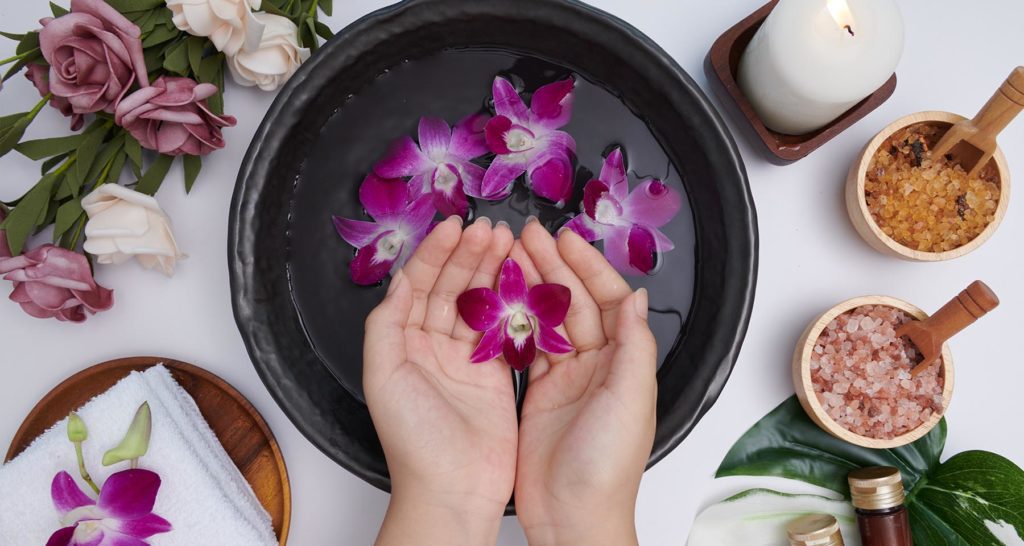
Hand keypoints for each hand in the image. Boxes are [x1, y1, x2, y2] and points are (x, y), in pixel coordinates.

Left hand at [363, 216, 517, 545]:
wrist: (453, 490)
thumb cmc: (412, 441)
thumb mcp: (382, 376)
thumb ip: (386, 323)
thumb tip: (400, 281)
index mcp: (402, 344)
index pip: (418, 285)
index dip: (435, 253)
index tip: (455, 226)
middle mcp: (432, 347)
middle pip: (451, 287)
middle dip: (469, 255)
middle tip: (491, 228)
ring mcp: (465, 360)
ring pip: (479, 303)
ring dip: (491, 271)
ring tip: (508, 242)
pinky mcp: (494, 375)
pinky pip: (503, 329)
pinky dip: (512, 303)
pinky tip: (521, 279)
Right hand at [513, 220, 657, 545]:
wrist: (573, 516)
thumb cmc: (607, 466)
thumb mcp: (630, 400)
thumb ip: (635, 346)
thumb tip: (638, 296)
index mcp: (624, 363)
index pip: (608, 300)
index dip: (587, 267)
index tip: (564, 239)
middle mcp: (598, 366)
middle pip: (575, 303)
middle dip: (553, 266)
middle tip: (527, 235)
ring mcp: (567, 379)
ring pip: (548, 320)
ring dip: (531, 287)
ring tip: (509, 256)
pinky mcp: (540, 395)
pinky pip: (527, 347)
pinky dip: (514, 321)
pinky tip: (499, 300)